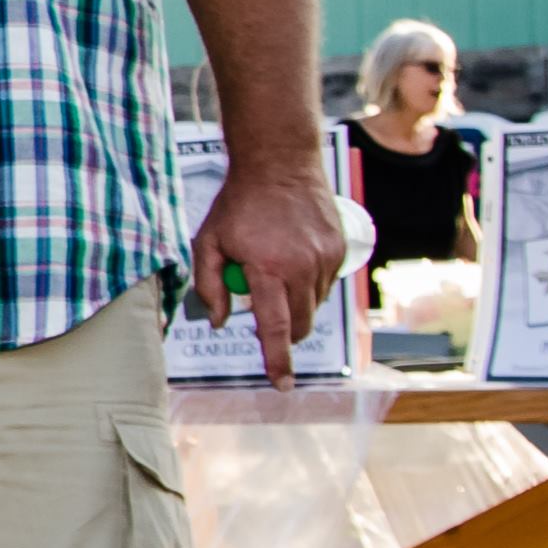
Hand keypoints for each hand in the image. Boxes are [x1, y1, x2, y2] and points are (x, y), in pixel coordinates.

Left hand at [189, 167, 350, 385]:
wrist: (280, 163)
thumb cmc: (238, 204)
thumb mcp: (208, 242)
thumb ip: (209, 285)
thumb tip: (219, 322)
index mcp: (269, 269)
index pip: (275, 327)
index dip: (277, 360)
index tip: (282, 384)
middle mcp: (303, 267)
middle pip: (300, 324)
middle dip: (286, 334)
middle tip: (266, 320)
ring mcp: (325, 258)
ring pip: (313, 305)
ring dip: (295, 305)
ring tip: (273, 269)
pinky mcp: (339, 248)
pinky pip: (325, 284)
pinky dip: (308, 283)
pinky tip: (292, 256)